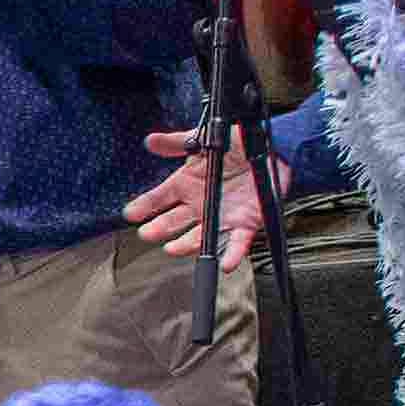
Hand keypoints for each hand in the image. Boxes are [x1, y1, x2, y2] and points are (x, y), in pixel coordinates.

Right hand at [128, 120, 268, 264]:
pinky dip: (232, 255)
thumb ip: (177, 143)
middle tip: (148, 233)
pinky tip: (225, 264)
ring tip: (173, 249)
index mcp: (187, 186)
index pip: (159, 199)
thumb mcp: (205, 141)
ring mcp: (221, 217)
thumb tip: (151, 141)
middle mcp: (200, 205)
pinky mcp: (245, 224)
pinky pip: (238, 243)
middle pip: (173, 222)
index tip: (131, 214)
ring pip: (199, 237)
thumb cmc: (238, 146)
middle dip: (159, 229)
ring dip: (185, 245)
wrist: (273, 149)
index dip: (144, 207)